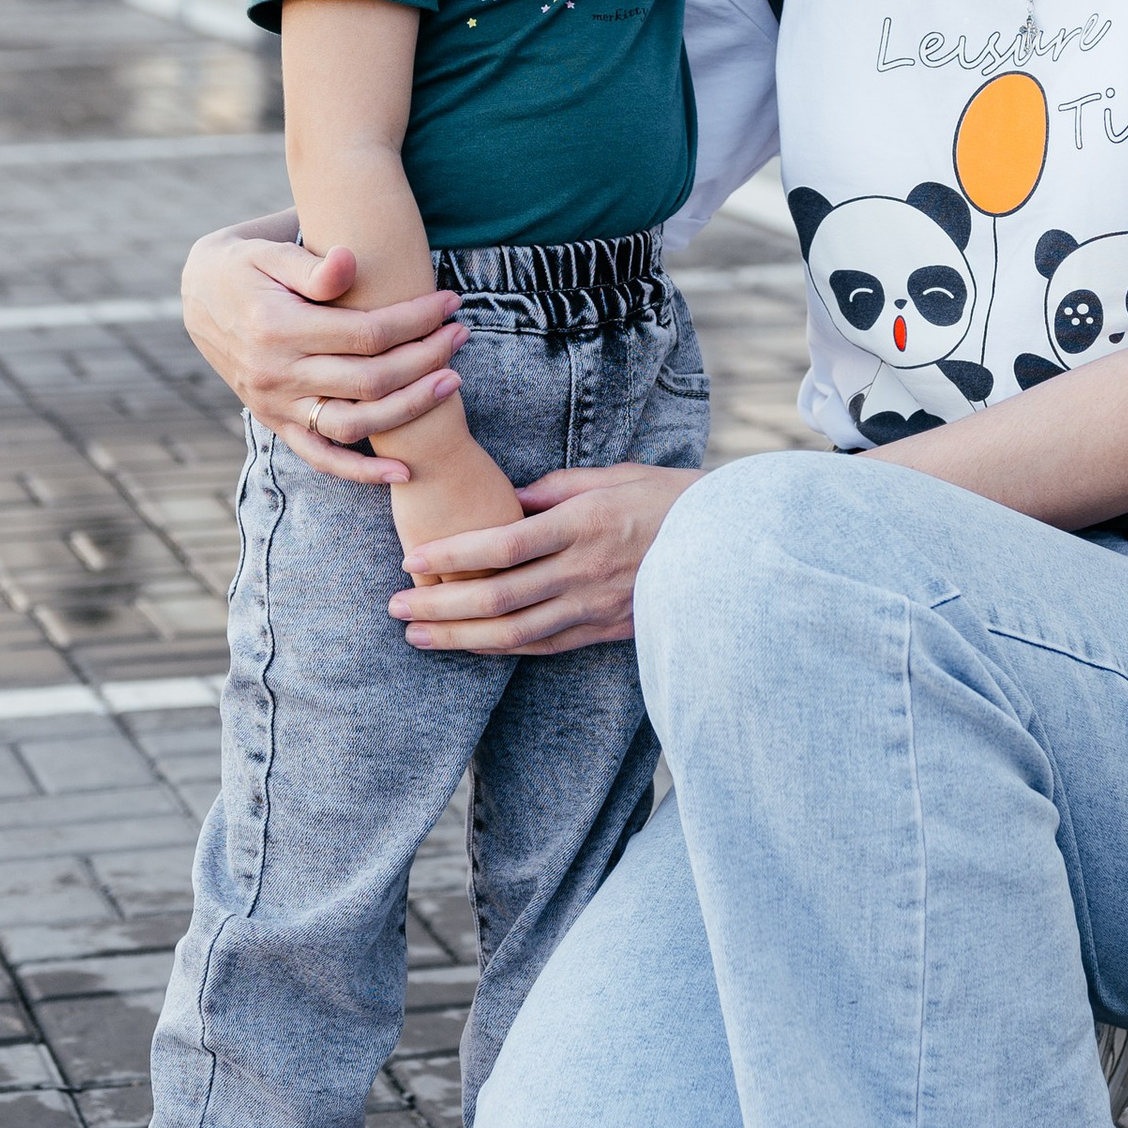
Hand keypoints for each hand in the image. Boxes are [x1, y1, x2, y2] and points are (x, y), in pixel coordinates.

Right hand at [179, 217, 462, 485]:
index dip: (416, 320)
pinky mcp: (275, 421)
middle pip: (370, 380)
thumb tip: (349, 261)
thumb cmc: (244, 264)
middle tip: (460, 336)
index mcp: (277, 328)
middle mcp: (276, 374)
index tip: (449, 303)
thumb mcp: (269, 251)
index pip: (367, 334)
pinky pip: (320, 457)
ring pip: (354, 424)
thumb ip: (311, 266)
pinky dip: (360, 472)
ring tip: (452, 382)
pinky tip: (402, 471)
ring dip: (410, 408)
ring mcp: (275, 404)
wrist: (197, 294)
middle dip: (426, 359)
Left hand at [390, 465, 702, 653]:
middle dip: (439, 605)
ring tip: (417, 636)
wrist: (732, 546)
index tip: (411, 557)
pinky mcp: (606, 631)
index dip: (452, 555)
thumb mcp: (613, 477)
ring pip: (515, 632)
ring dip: (459, 637)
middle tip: (395, 607)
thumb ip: (555, 488)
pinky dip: (503, 650)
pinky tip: (471, 647)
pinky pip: (546, 647)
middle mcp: (584, 570)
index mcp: (583, 524)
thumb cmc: (670, 499)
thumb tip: (507, 499)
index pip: (503, 545)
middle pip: (498, 597)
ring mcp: (595, 606)